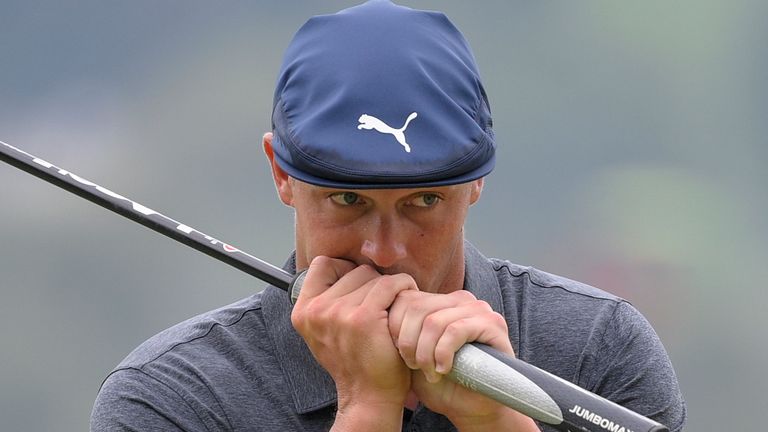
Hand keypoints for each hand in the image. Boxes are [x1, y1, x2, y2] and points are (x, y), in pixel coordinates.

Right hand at [290, 256, 417, 428]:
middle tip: (382, 301)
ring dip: (389, 287)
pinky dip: (404, 287)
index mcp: (303, 312)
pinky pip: (389, 285)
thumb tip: (345, 266)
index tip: (359, 286)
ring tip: (394, 304)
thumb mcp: (327, 331)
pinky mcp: (363, 318)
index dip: (344, 269)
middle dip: (371, 282)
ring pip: (372, 277)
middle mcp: (316, 311)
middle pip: (352, 270)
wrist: (368, 395)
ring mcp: (338, 313)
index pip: (322, 265)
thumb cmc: (355, 362)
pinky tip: (407, 298)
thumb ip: (329, 300)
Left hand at [388, 290, 537, 430]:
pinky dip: (442, 353)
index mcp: (440, 300)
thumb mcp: (412, 352)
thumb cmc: (439, 380)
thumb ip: (399, 331)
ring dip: (425, 352)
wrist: (470, 407)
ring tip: (429, 372)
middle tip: (412, 366)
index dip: (394, 327)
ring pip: (434, 321)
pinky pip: (455, 331)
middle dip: (408, 342)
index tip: (398, 354)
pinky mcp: (493, 324)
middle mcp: (460, 299)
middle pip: (417, 307)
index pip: (405, 297)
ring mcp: (478, 309)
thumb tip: (379, 312)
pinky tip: (443, 370)